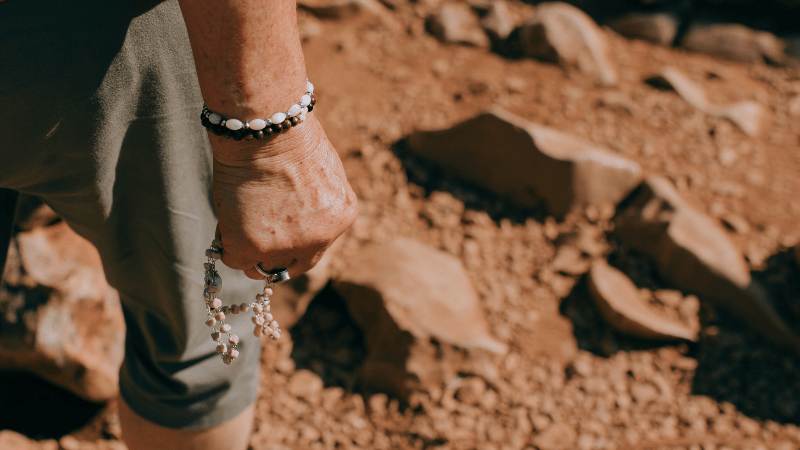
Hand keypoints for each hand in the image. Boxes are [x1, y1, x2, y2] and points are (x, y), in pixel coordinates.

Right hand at [210, 115, 357, 279]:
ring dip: (246, 248)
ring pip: (259, 265)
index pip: (315, 247)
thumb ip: (313, 201)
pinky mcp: (252, 246)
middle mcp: (319, 238)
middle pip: (291, 265)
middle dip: (271, 258)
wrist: (268, 130)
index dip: (294, 245)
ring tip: (237, 218)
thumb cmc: (289, 137)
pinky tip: (226, 221)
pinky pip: (234, 259)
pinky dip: (226, 243)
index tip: (278, 241)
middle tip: (252, 243)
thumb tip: (291, 212)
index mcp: (340, 217)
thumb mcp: (318, 173)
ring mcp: (285, 246)